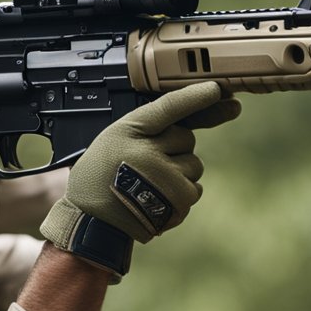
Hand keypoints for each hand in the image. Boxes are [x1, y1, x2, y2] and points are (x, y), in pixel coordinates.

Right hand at [39, 82, 240, 277]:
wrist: (93, 222)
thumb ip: (148, 130)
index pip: (168, 107)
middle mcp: (148, 152)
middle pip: (186, 138)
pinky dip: (181, 195)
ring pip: (194, 165)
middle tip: (147, 165)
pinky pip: (194, 188)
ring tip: (150, 186)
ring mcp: (166, 177)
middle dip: (176, 149)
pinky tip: (156, 200)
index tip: (217, 88)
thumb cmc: (101, 177)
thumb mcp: (114, 141)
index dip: (194, 96)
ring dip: (180, 174)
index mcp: (129, 131)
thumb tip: (188, 127)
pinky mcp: (178, 200)